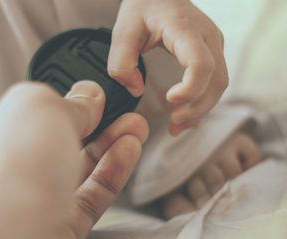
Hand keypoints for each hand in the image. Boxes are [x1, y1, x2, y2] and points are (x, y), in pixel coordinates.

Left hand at [0, 81, 147, 238]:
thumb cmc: (2, 169)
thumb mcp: (37, 105)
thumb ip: (66, 101)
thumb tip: (88, 97)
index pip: (10, 121)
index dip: (51, 105)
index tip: (84, 96)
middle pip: (47, 146)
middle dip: (90, 125)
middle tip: (117, 112)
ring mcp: (21, 210)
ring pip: (70, 173)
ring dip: (106, 147)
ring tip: (133, 128)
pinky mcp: (51, 233)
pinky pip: (85, 199)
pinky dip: (109, 174)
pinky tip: (127, 151)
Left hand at [108, 0, 228, 135]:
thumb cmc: (143, 7)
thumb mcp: (123, 30)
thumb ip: (121, 62)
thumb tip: (135, 90)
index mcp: (185, 28)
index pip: (201, 64)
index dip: (191, 88)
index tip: (170, 100)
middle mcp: (207, 36)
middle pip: (216, 80)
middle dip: (197, 108)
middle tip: (173, 124)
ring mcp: (213, 44)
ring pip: (219, 84)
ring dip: (201, 109)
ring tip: (176, 125)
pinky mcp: (211, 52)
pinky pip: (214, 82)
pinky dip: (202, 102)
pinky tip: (185, 115)